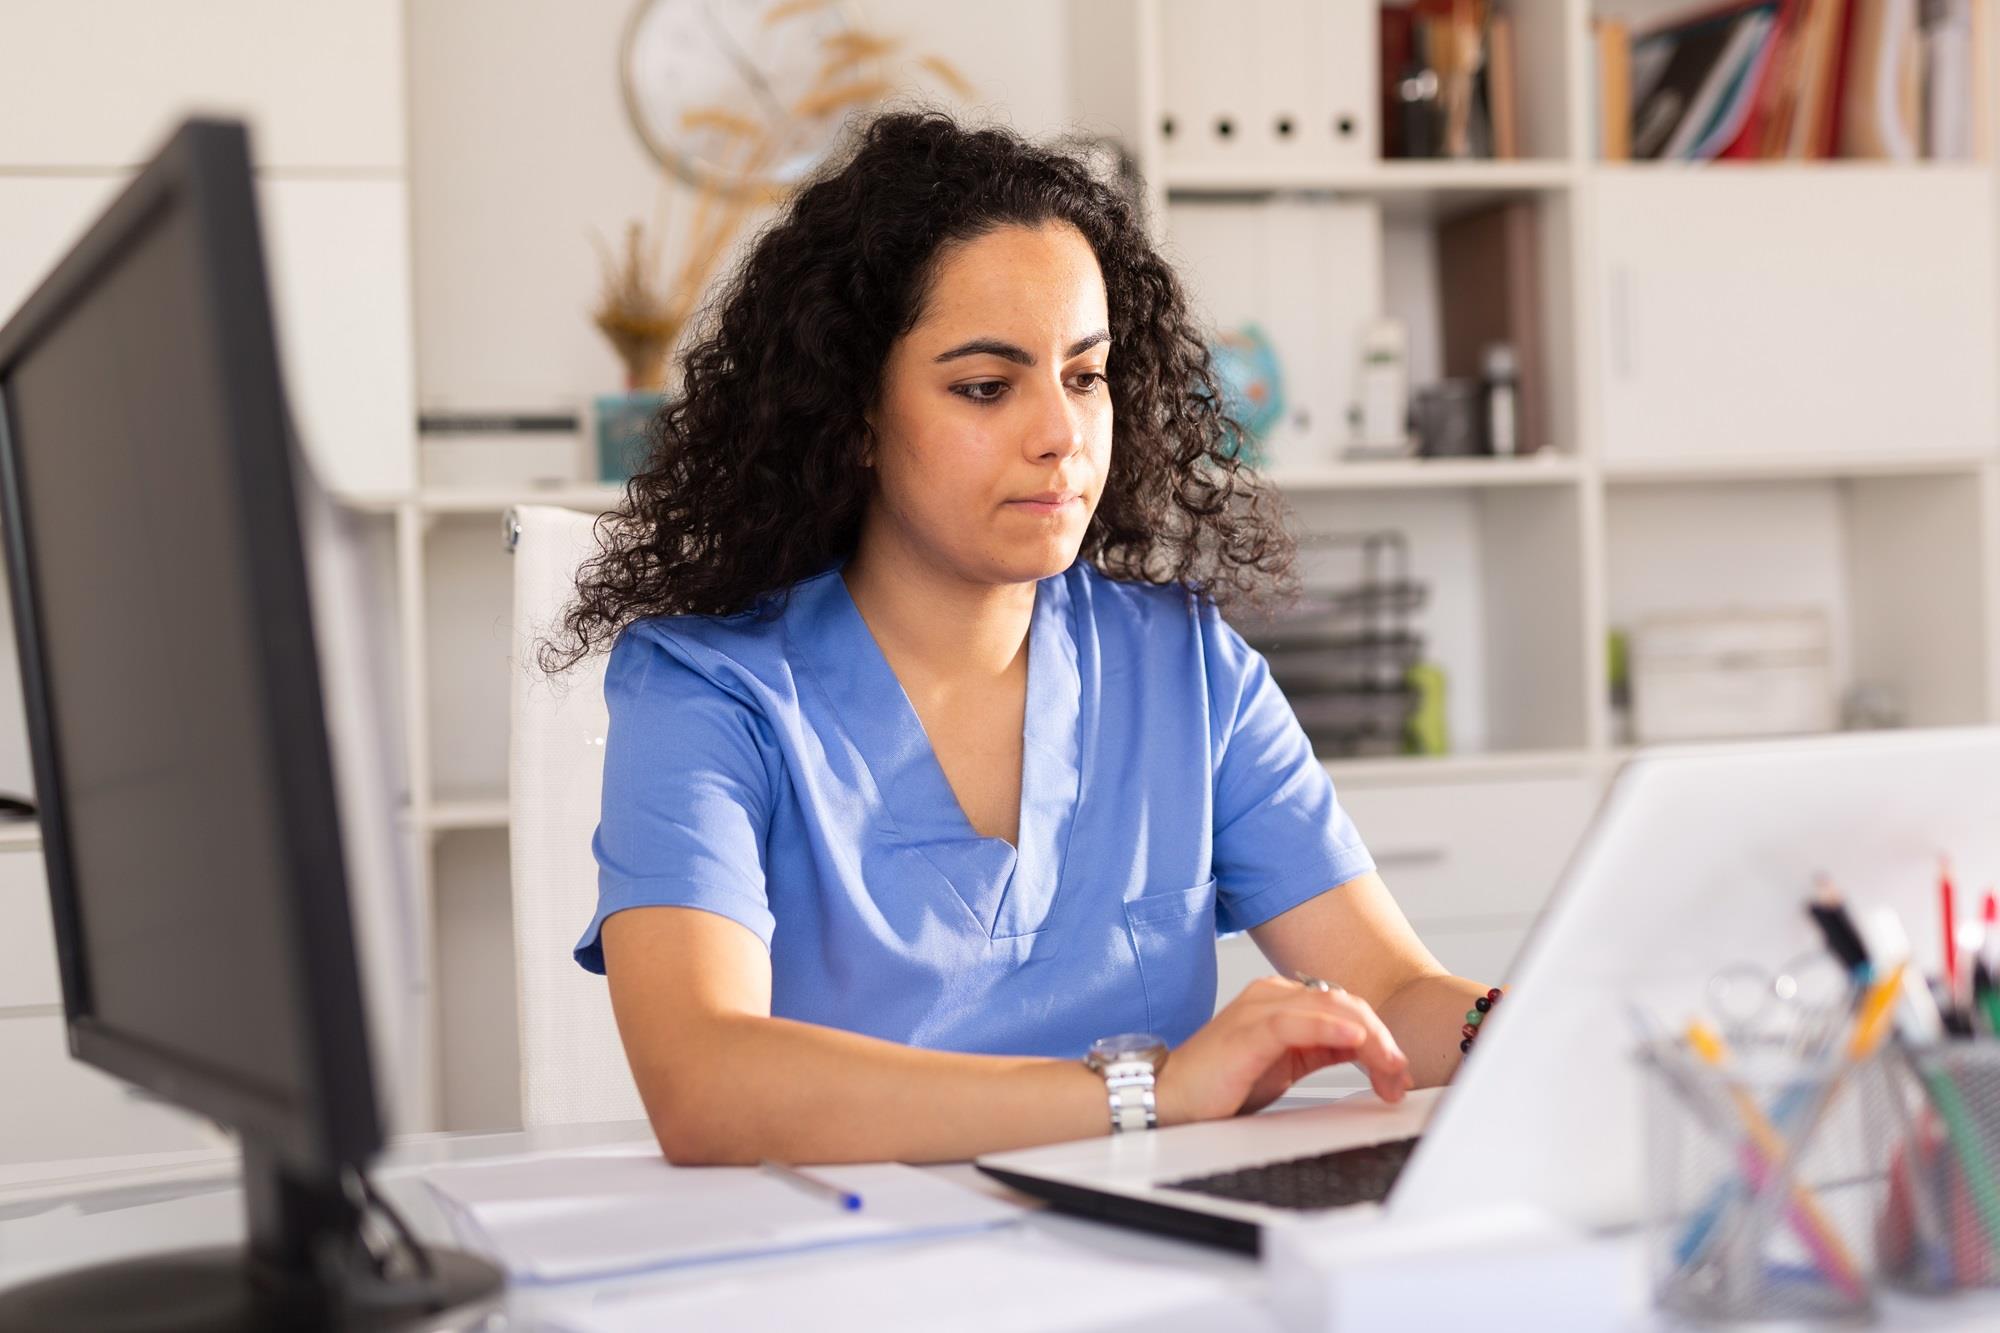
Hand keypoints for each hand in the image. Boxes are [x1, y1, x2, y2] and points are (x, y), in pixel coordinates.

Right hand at [1155, 975, 1412, 1125]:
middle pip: (1346, 1005)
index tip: (1398, 1074)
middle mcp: (1272, 996)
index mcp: (1283, 1001)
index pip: (1346, 1007)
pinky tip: (1356, 1040)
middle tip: (1399, 1078)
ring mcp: (1259, 1009)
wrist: (1169, 1099)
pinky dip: (1331, 1028)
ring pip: (1332, 1009)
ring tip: (1390, 1067)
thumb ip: (1322, 1049)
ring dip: (1370, 1040)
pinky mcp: (1248, 1031)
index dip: (1380, 1038)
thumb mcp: (1286, 1065)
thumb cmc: (1220, 1084)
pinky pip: (1297, 1022)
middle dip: (1382, 1042)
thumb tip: (1368, 1051)